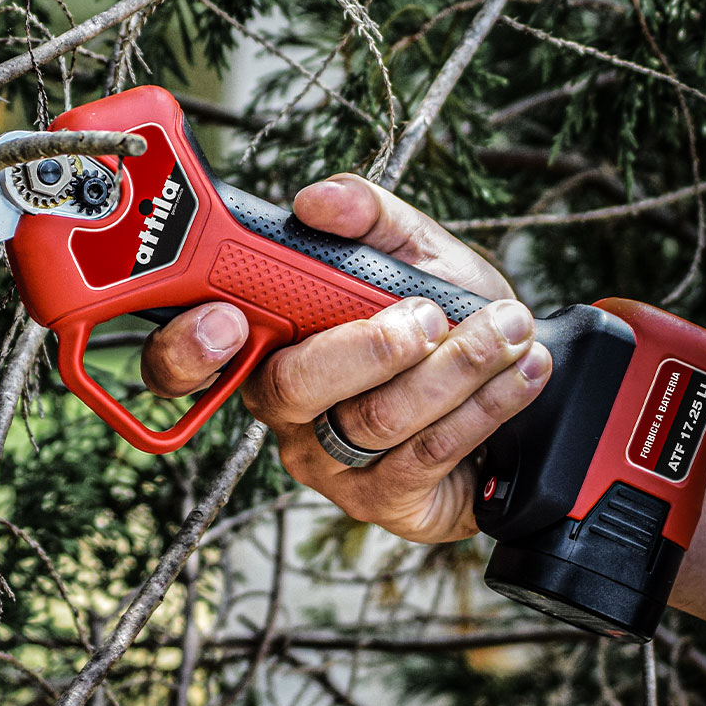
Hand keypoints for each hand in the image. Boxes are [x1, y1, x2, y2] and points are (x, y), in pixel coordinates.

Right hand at [140, 174, 551, 542]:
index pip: (184, 360)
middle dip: (365, 348)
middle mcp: (283, 412)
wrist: (512, 389)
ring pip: (374, 421)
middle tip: (428, 317)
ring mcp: (329, 466)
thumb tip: (317, 202)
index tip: (226, 318)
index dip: (188, 347)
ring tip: (507, 329)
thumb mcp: (414, 254)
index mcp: (265, 346)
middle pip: (288, 390)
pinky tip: (520, 373)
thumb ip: (370, 218)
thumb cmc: (444, 320)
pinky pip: (425, 456)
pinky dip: (484, 406)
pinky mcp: (383, 503)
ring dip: (455, 368)